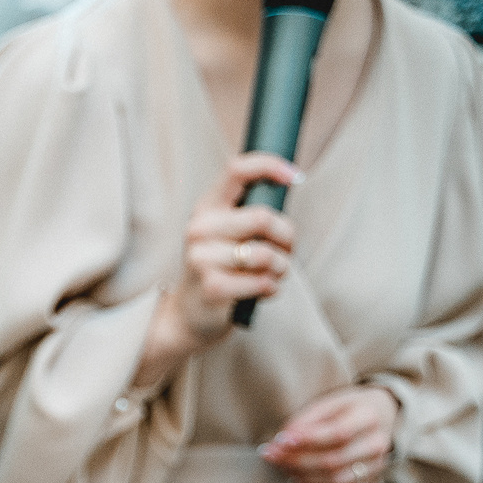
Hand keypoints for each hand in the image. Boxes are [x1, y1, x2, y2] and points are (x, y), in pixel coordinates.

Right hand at [141, 152, 298, 380]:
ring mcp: (201, 259)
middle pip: (262, 217)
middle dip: (287, 236)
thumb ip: (250, 211)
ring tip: (275, 274)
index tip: (295, 176)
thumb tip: (291, 182)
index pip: (237, 169)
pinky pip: (262, 282)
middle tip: (287, 251)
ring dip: (282, 267)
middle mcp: (199, 230)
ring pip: (266, 254)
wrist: (188, 316)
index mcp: (206, 208)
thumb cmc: (220, 270)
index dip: (270, 166)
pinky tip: (263, 290)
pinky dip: (272, 288)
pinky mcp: (212, 288)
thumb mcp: (226, 234)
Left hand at [262, 385, 399, 482]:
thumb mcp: (329, 402)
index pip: (338, 433)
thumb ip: (306, 419)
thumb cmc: (346, 408)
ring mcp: (376, 466)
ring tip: (282, 466)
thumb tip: (283, 440)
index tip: (280, 440)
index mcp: (369, 416)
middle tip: (271, 455)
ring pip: (336, 480)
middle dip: (296, 460)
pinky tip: (297, 481)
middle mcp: (377, 444)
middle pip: (334, 460)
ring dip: (302, 476)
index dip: (307, 440)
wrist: (380, 417)